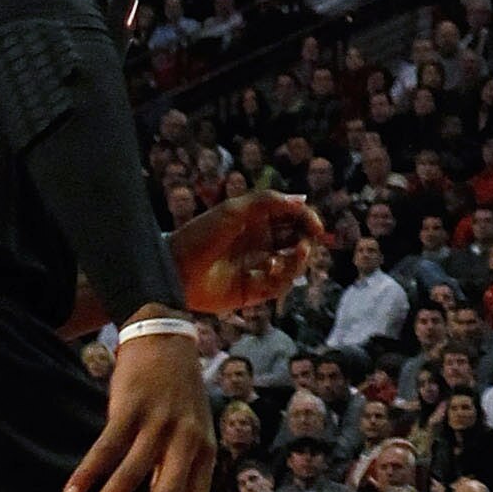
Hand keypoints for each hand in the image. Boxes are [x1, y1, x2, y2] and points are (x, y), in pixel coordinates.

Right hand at [63, 321, 215, 491]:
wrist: (167, 337)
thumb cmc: (178, 395)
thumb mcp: (191, 431)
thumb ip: (181, 470)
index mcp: (206, 449)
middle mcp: (187, 438)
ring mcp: (160, 421)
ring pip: (132, 475)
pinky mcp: (132, 406)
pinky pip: (107, 448)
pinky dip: (88, 474)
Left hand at [171, 191, 321, 315]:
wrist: (175, 270)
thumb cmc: (202, 234)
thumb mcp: (235, 209)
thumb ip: (270, 201)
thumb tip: (302, 199)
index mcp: (257, 222)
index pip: (293, 219)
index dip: (308, 221)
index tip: (317, 228)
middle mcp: (260, 244)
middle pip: (297, 241)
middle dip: (305, 242)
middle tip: (303, 244)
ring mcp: (257, 268)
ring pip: (292, 265)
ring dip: (295, 261)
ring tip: (285, 259)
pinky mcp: (252, 292)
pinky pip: (278, 286)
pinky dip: (281, 278)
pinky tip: (269, 270)